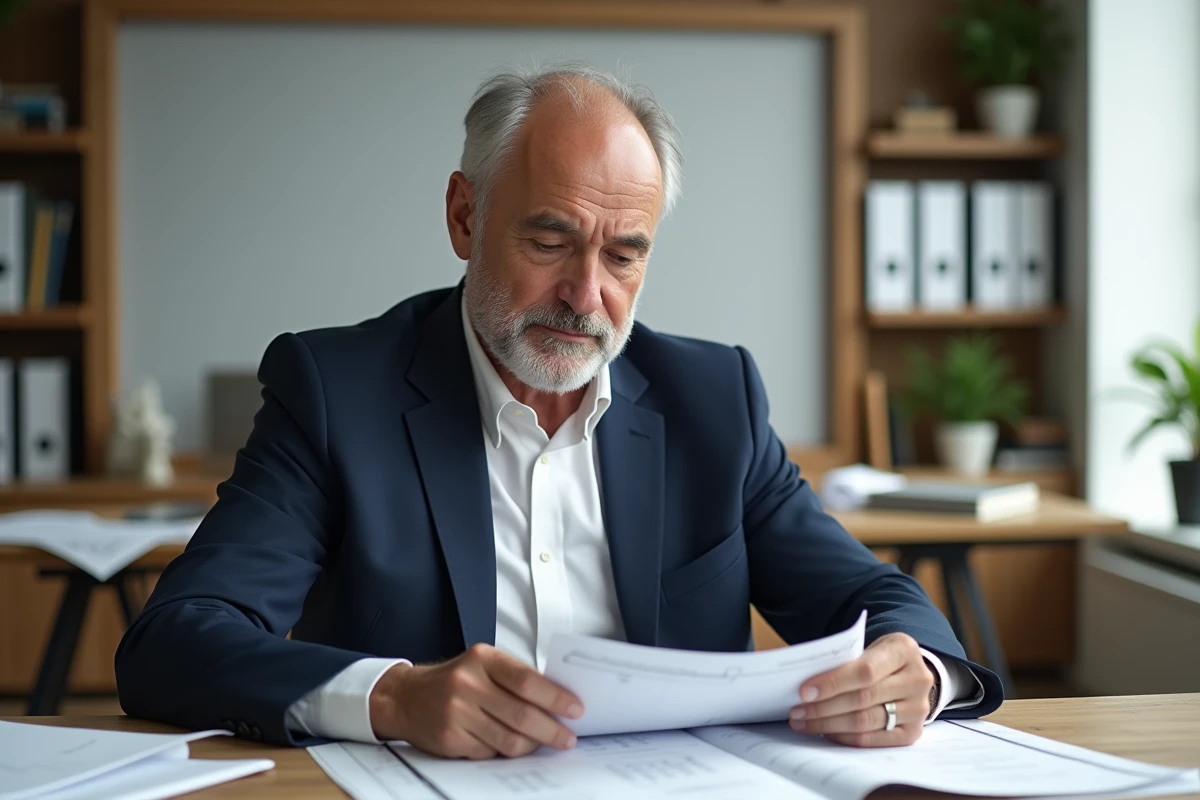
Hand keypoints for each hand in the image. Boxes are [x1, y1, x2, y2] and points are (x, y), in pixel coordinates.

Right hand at [369, 644, 583, 758]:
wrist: (406, 697)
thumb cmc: (453, 680)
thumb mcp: (482, 664)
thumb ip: (515, 677)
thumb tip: (558, 699)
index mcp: (481, 659)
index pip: (526, 680)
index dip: (555, 697)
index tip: (575, 708)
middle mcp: (467, 683)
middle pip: (521, 714)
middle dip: (551, 729)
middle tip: (567, 737)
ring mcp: (457, 713)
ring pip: (508, 739)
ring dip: (532, 745)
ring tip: (544, 742)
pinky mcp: (450, 738)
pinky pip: (490, 752)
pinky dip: (506, 752)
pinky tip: (512, 745)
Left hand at [789, 632, 933, 746]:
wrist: (911, 672)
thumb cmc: (880, 657)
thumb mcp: (869, 646)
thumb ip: (845, 661)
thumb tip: (806, 685)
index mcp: (904, 650)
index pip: (865, 671)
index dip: (833, 683)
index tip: (804, 692)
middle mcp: (917, 680)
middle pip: (863, 699)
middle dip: (824, 708)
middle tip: (797, 712)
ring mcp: (918, 709)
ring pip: (866, 722)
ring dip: (829, 725)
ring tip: (804, 723)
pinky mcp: (912, 732)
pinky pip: (873, 740)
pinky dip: (845, 738)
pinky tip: (826, 732)